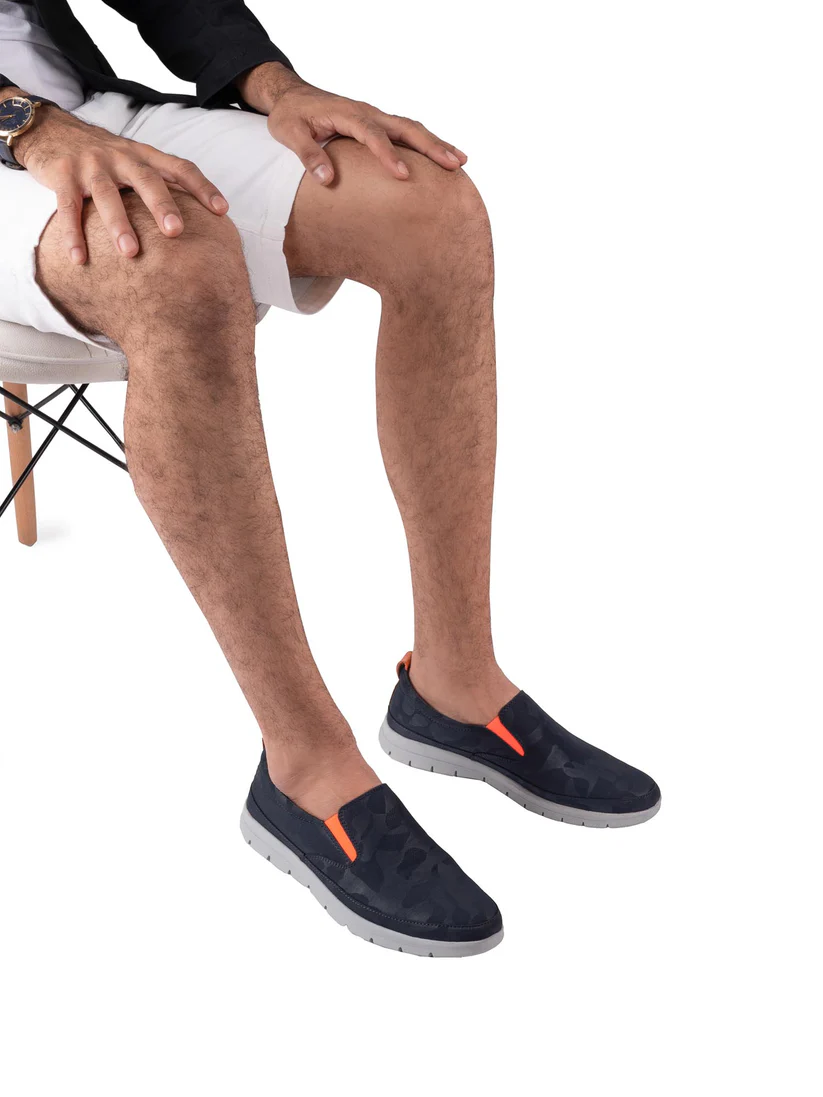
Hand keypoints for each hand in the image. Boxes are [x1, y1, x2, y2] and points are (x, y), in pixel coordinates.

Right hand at [15, 104, 228, 263]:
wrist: (49, 129)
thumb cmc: (101, 156)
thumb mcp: (132, 161)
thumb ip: (159, 182)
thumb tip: (197, 219)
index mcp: (142, 155)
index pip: (179, 167)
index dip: (202, 187)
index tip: (222, 210)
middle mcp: (119, 156)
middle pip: (146, 179)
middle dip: (162, 205)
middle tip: (176, 232)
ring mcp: (90, 165)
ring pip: (107, 195)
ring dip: (119, 224)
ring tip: (130, 253)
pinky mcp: (62, 175)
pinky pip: (68, 207)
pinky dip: (72, 234)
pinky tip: (79, 259)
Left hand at [237, 63, 466, 184]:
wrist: (291, 95)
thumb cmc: (290, 116)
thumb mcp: (289, 133)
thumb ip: (307, 154)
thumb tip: (325, 179)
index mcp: (347, 114)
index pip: (372, 134)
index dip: (388, 155)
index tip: (403, 175)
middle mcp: (367, 112)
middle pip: (405, 127)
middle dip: (431, 146)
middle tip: (454, 164)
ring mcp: (375, 117)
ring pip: (411, 128)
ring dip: (436, 144)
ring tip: (460, 162)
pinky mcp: (378, 124)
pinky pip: (406, 132)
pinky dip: (426, 143)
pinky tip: (442, 158)